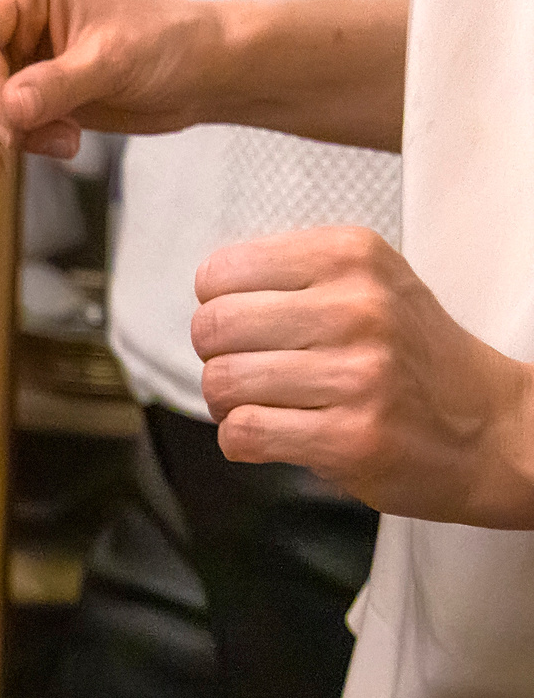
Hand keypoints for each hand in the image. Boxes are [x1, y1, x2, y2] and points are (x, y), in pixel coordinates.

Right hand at [0, 0, 216, 173]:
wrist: (202, 73)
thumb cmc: (171, 43)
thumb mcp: (114, 58)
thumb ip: (57, 84)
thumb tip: (8, 112)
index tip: (8, 124)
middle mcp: (14, 25)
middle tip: (25, 141)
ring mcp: (15, 65)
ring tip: (59, 143)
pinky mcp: (24, 101)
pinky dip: (1, 151)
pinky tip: (44, 152)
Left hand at [195, 227, 533, 526]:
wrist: (488, 428)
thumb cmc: (411, 357)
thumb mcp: (367, 283)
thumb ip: (290, 278)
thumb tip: (207, 292)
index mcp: (353, 255)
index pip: (219, 273)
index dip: (217, 309)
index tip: (247, 328)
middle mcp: (359, 307)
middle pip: (212, 328)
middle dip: (215, 359)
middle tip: (252, 373)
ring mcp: (359, 373)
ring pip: (222, 382)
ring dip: (230, 405)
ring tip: (271, 405)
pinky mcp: (352, 436)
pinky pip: (243, 433)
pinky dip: (243, 441)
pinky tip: (280, 434)